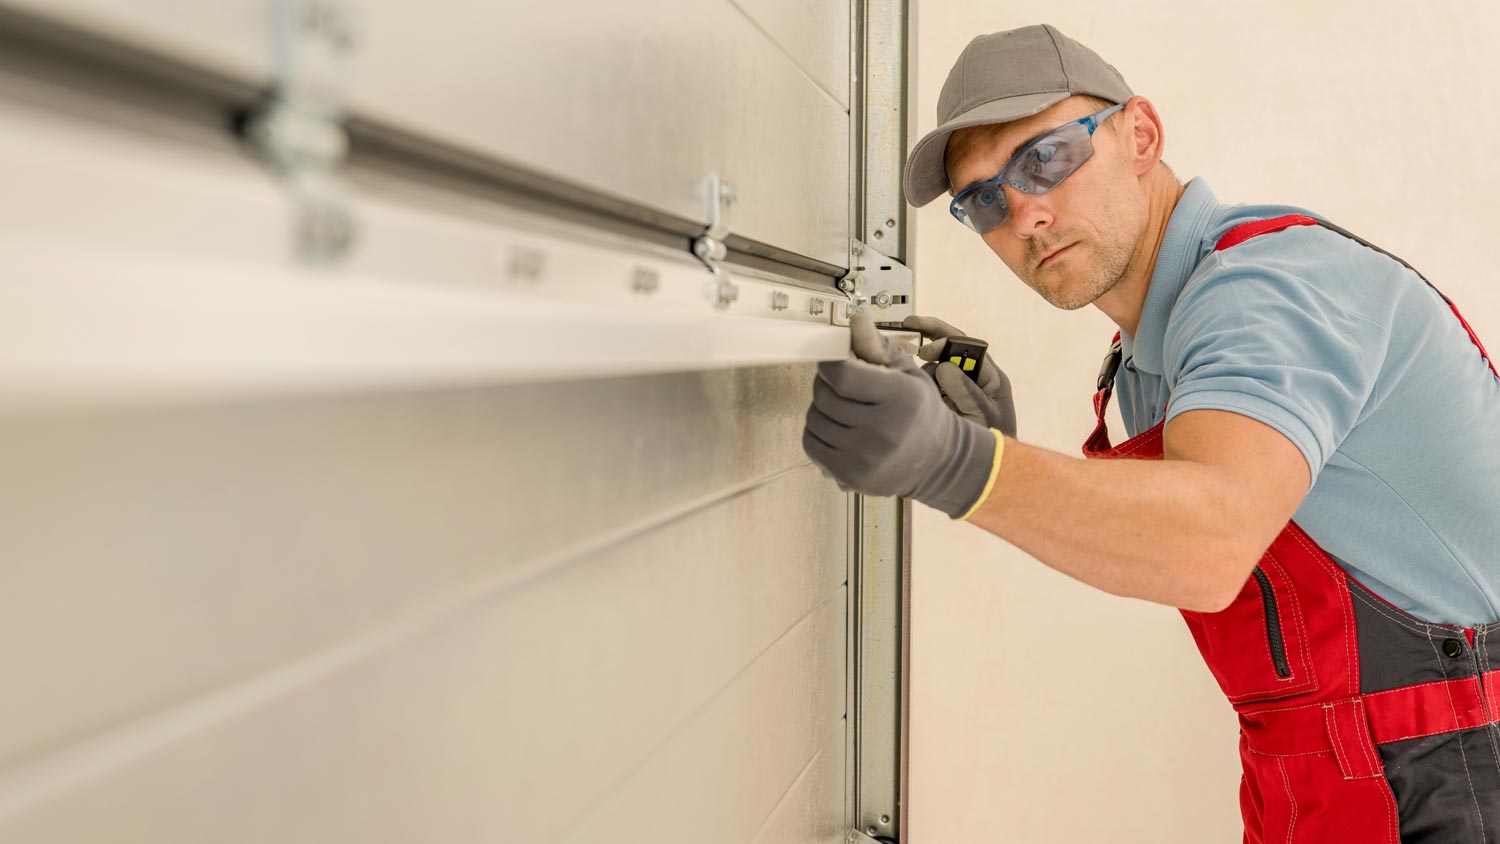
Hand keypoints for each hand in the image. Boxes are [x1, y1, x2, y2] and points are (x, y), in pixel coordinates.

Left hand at [801, 311, 998, 517]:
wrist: (937, 461)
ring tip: (841, 407)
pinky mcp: (850, 476)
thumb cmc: (919, 411)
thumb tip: (855, 320)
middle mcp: (884, 431)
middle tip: (839, 384)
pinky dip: (816, 431)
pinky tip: (836, 428)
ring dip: (820, 407)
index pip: (843, 375)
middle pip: (824, 398)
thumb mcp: (908, 373)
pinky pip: (811, 443)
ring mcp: (865, 458)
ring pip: (814, 420)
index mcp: (901, 398)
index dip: (830, 364)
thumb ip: (878, 346)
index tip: (834, 362)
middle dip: (824, 384)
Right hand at [903, 315, 1017, 436]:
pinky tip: (914, 395)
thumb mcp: (984, 415)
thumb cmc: (994, 443)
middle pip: (951, 347)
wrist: (988, 472)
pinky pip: (928, 387)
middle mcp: (973, 378)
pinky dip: (919, 386)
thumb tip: (944, 367)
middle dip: (930, 335)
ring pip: (934, 369)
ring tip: (918, 389)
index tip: (925, 351)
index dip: (945, 341)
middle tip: (909, 324)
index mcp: (989, 376)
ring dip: (923, 373)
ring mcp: (956, 390)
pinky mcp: (943, 403)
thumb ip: (966, 390)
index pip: (966, 345)